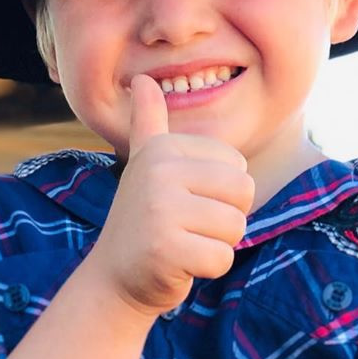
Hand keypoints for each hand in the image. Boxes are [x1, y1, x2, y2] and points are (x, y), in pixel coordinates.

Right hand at [88, 74, 254, 316]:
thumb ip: (149, 123)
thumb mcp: (146, 165)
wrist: (113, 278)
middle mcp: (159, 172)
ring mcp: (161, 210)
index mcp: (163, 148)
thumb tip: (141, 79)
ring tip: (183, 243)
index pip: (238, 166)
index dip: (222, 193)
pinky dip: (207, 269)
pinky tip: (179, 265)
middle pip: (244, 193)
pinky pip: (222, 258)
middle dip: (225, 219)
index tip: (184, 202)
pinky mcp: (167, 249)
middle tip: (187, 227)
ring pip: (236, 227)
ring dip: (216, 244)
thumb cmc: (143, 220)